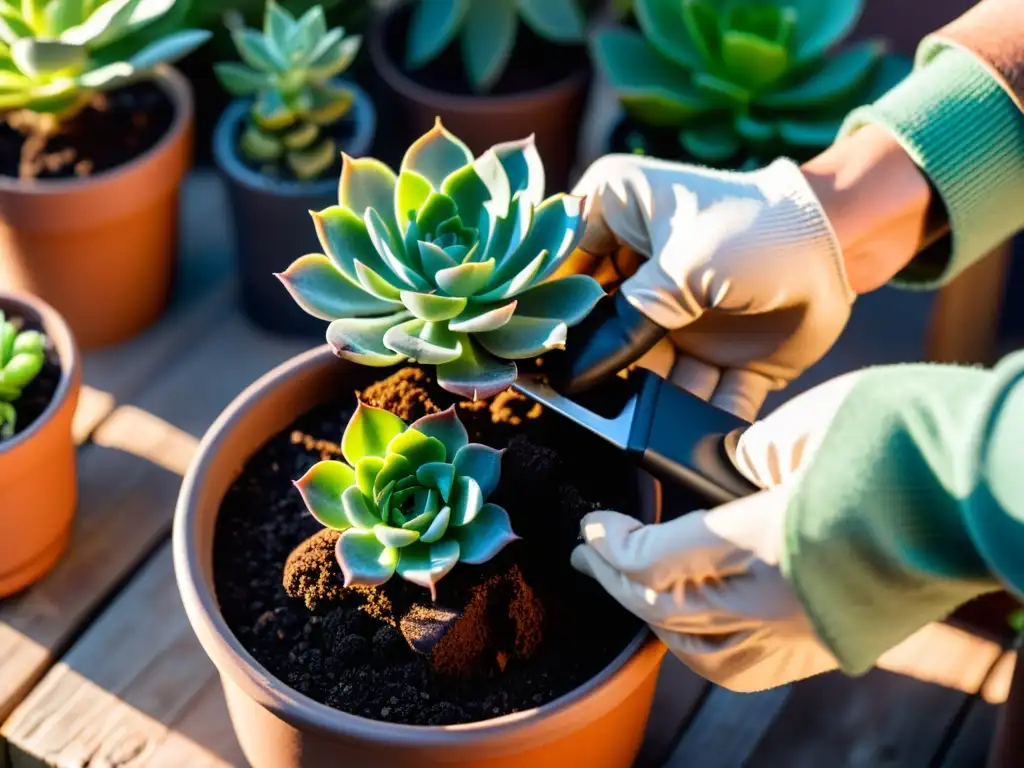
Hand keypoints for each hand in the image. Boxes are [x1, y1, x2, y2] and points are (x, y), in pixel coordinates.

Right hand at [559, 125, 935, 420]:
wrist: (846, 241)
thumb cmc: (758, 225)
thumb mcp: (681, 266)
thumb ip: (626, 323)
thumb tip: (576, 376)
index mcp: (612, 221)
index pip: (559, 276)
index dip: (546, 320)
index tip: (530, 362)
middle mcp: (636, 274)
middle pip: (598, 336)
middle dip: (598, 375)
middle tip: (582, 409)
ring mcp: (675, 321)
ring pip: (645, 378)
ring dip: (648, 408)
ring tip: (641, 434)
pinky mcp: (714, 358)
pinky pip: (696, 400)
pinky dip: (698, 425)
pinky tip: (692, 448)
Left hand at [571, 372, 866, 691]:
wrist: (984, 484)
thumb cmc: (898, 439)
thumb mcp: (802, 431)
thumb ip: (743, 465)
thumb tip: (710, 487)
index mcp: (764, 537)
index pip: (655, 559)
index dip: (611, 544)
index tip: (592, 527)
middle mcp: (779, 598)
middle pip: (667, 610)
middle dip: (616, 582)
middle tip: (590, 557)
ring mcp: (807, 630)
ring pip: (703, 655)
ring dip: (656, 625)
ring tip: (630, 594)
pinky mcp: (831, 643)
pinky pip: (748, 669)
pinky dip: (705, 654)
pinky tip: (691, 633)